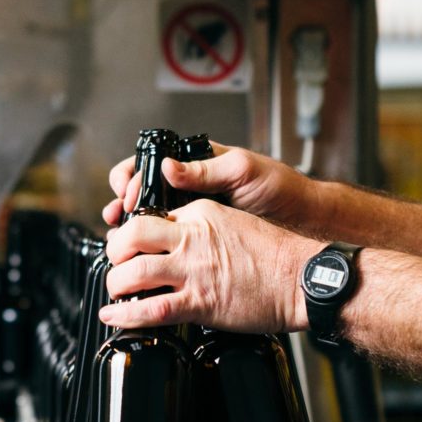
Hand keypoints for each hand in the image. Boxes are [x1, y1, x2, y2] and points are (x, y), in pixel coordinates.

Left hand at [100, 197, 318, 333]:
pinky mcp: (200, 301)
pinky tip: (114, 316)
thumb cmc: (275, 254)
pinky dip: (125, 314)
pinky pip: (151, 309)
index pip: (151, 215)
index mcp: (201, 213)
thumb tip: (179, 241)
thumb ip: (204, 227)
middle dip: (115, 252)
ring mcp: (194, 270)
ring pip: (133, 272)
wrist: (301, 278)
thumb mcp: (234, 222)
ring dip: (116, 284)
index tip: (128, 246)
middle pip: (131, 235)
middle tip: (117, 264)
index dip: (132, 232)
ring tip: (116, 292)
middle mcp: (192, 237)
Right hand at [101, 143, 317, 230]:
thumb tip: (168, 167)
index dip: (134, 177)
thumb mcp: (244, 171)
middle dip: (124, 202)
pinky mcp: (203, 243)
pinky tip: (142, 257)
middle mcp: (193, 189)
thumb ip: (205, 169)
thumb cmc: (281, 189)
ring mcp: (196, 217)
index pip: (153, 164)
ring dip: (132, 228)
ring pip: (153, 220)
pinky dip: (152, 251)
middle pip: (146, 192)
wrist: (305, 223)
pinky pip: (171, 244)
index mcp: (199, 166)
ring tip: (118, 236)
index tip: (128, 192)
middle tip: (116, 216)